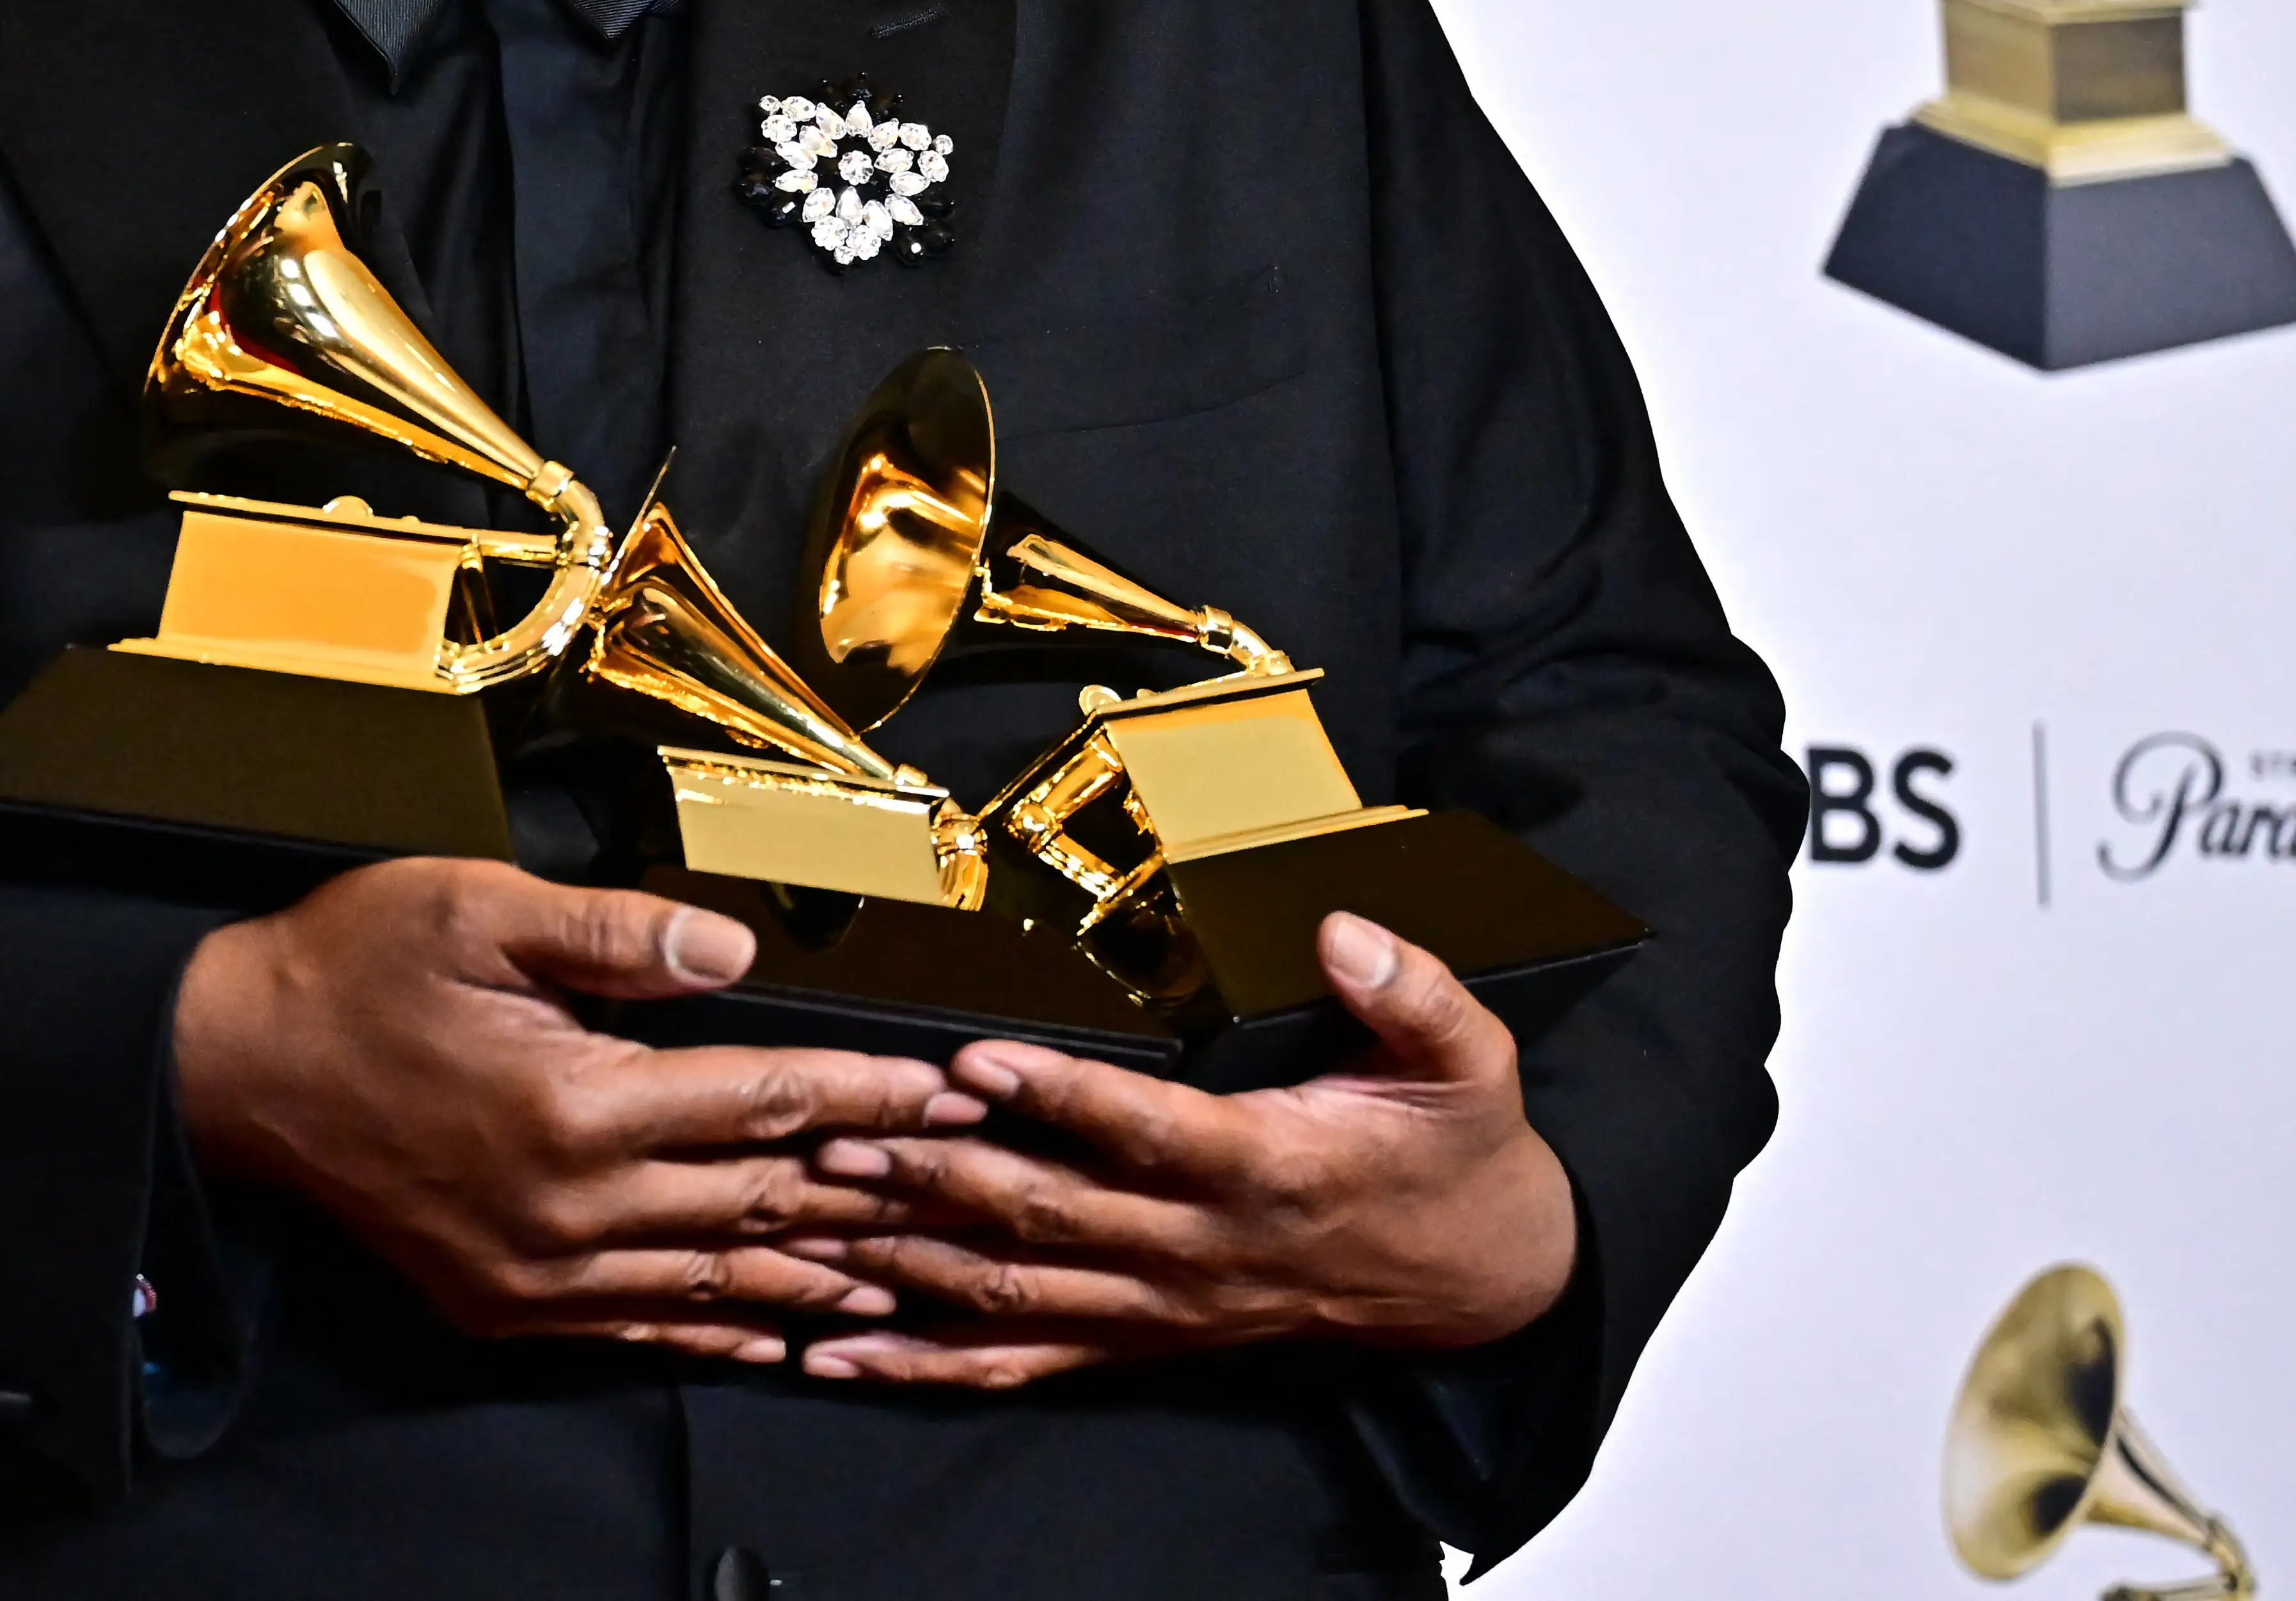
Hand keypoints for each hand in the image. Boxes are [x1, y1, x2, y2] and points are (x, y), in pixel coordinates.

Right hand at [175, 858, 985, 1363]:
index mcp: (575, 1103)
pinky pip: (635, 1326)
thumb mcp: (477, 909)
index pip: (763, 1100)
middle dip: (871, 1190)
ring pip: (710, 1280)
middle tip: (964, 1186)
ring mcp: (534, 1271)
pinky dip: (713, 1329)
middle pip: (756, 1201)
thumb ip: (616, 935)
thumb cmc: (352, 969)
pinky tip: (768, 1330)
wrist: (236, 1068)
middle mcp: (567, 1206)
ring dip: (810, 1275)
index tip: (949, 1093)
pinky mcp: (500, 1302)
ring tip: (901, 1273)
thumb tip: (734, 952)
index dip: (868, 1098)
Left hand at [788, 913, 1575, 1388]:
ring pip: (1019, 1293)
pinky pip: (1024, 1361)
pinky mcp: (1143, 1340)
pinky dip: (928, 1364)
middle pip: (1052, 1216)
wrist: (1479, 1274)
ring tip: (816, 1220)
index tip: (975, 1061)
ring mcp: (1164, 1306)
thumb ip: (1412, 991)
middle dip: (937, 1179)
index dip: (1060, 1097)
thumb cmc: (1455, 1154)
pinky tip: (842, 1355)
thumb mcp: (1472, 1060)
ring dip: (912, 1260)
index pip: (1145, 1129)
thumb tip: (1344, 931)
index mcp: (1267, 1166)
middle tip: (841, 1136)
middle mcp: (1201, 1249)